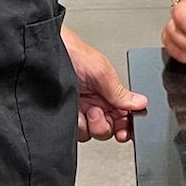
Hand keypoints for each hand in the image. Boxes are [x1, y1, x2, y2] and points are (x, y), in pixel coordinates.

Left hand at [62, 27, 143, 143]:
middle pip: (111, 128)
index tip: (126, 131)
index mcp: (110, 91)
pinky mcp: (66, 116)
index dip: (127, 125)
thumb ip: (120, 92)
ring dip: (92, 126)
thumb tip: (140, 103)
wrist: (44, 52)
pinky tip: (75, 114)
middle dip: (107, 126)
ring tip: (88, 110)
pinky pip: (77, 132)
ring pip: (94, 133)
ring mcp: (81, 110)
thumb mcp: (102, 71)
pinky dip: (78, 127)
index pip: (125, 114)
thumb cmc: (72, 53)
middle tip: (102, 116)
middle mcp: (97, 102)